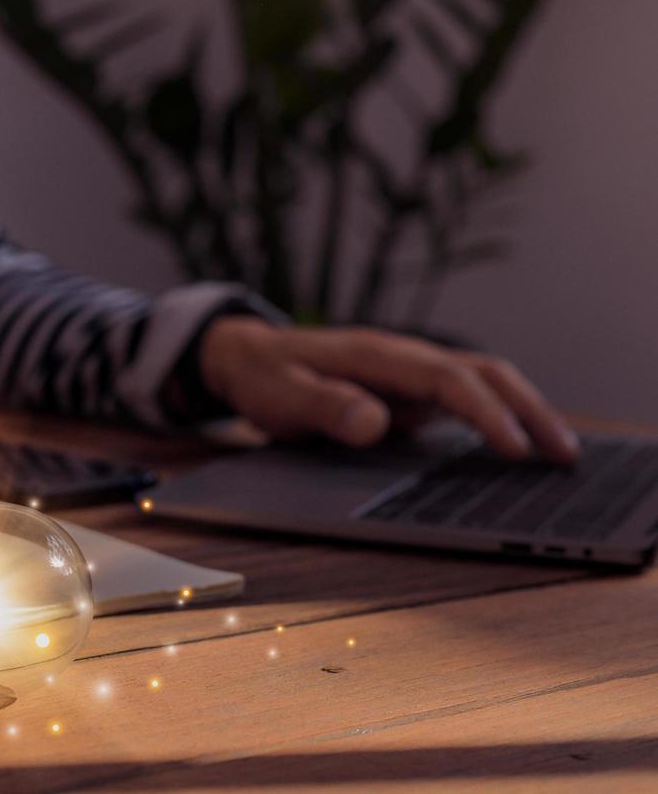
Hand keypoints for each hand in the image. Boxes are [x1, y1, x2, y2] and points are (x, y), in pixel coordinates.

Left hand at [197, 317, 579, 462]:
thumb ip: (323, 407)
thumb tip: (373, 422)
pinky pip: (465, 402)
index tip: (514, 448)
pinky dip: (500, 419)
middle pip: (483, 374)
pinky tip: (519, 449)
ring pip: (482, 385)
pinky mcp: (408, 394)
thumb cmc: (263, 376)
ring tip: (560, 455)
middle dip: (528, 410)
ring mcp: (409, 376)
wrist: (247, 357)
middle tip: (564, 455)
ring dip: (523, 413)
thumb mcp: (280, 396)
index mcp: (377, 356)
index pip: (448, 379)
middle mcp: (403, 360)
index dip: (485, 413)